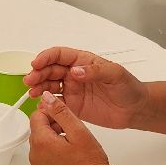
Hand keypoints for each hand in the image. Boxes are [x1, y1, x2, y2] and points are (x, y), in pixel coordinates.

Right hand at [23, 47, 146, 130]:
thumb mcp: (115, 75)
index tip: (37, 63)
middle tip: (30, 80)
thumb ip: (95, 71)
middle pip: (50, 69)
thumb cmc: (128, 87)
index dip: (46, 57)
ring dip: (39, 87)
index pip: (59, 55)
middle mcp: (74, 73)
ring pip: (49, 85)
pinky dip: (45, 102)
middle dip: (38, 73)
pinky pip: (55, 102)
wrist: (135, 109)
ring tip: (32, 92)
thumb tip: (76, 71)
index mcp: (83, 61)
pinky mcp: (72, 105)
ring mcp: (72, 89)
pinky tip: (40, 104)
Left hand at [27, 93, 115, 164]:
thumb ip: (61, 111)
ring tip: (73, 149)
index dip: (52, 114)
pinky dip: (53, 159)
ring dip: (53, 144)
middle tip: (73, 134)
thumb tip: (47, 98)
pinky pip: (44, 163)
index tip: (65, 120)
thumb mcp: (79, 131)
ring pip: (41, 148)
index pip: (36, 116)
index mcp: (41, 142)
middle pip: (38, 132)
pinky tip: (70, 162)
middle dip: (52, 128)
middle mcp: (35, 157)